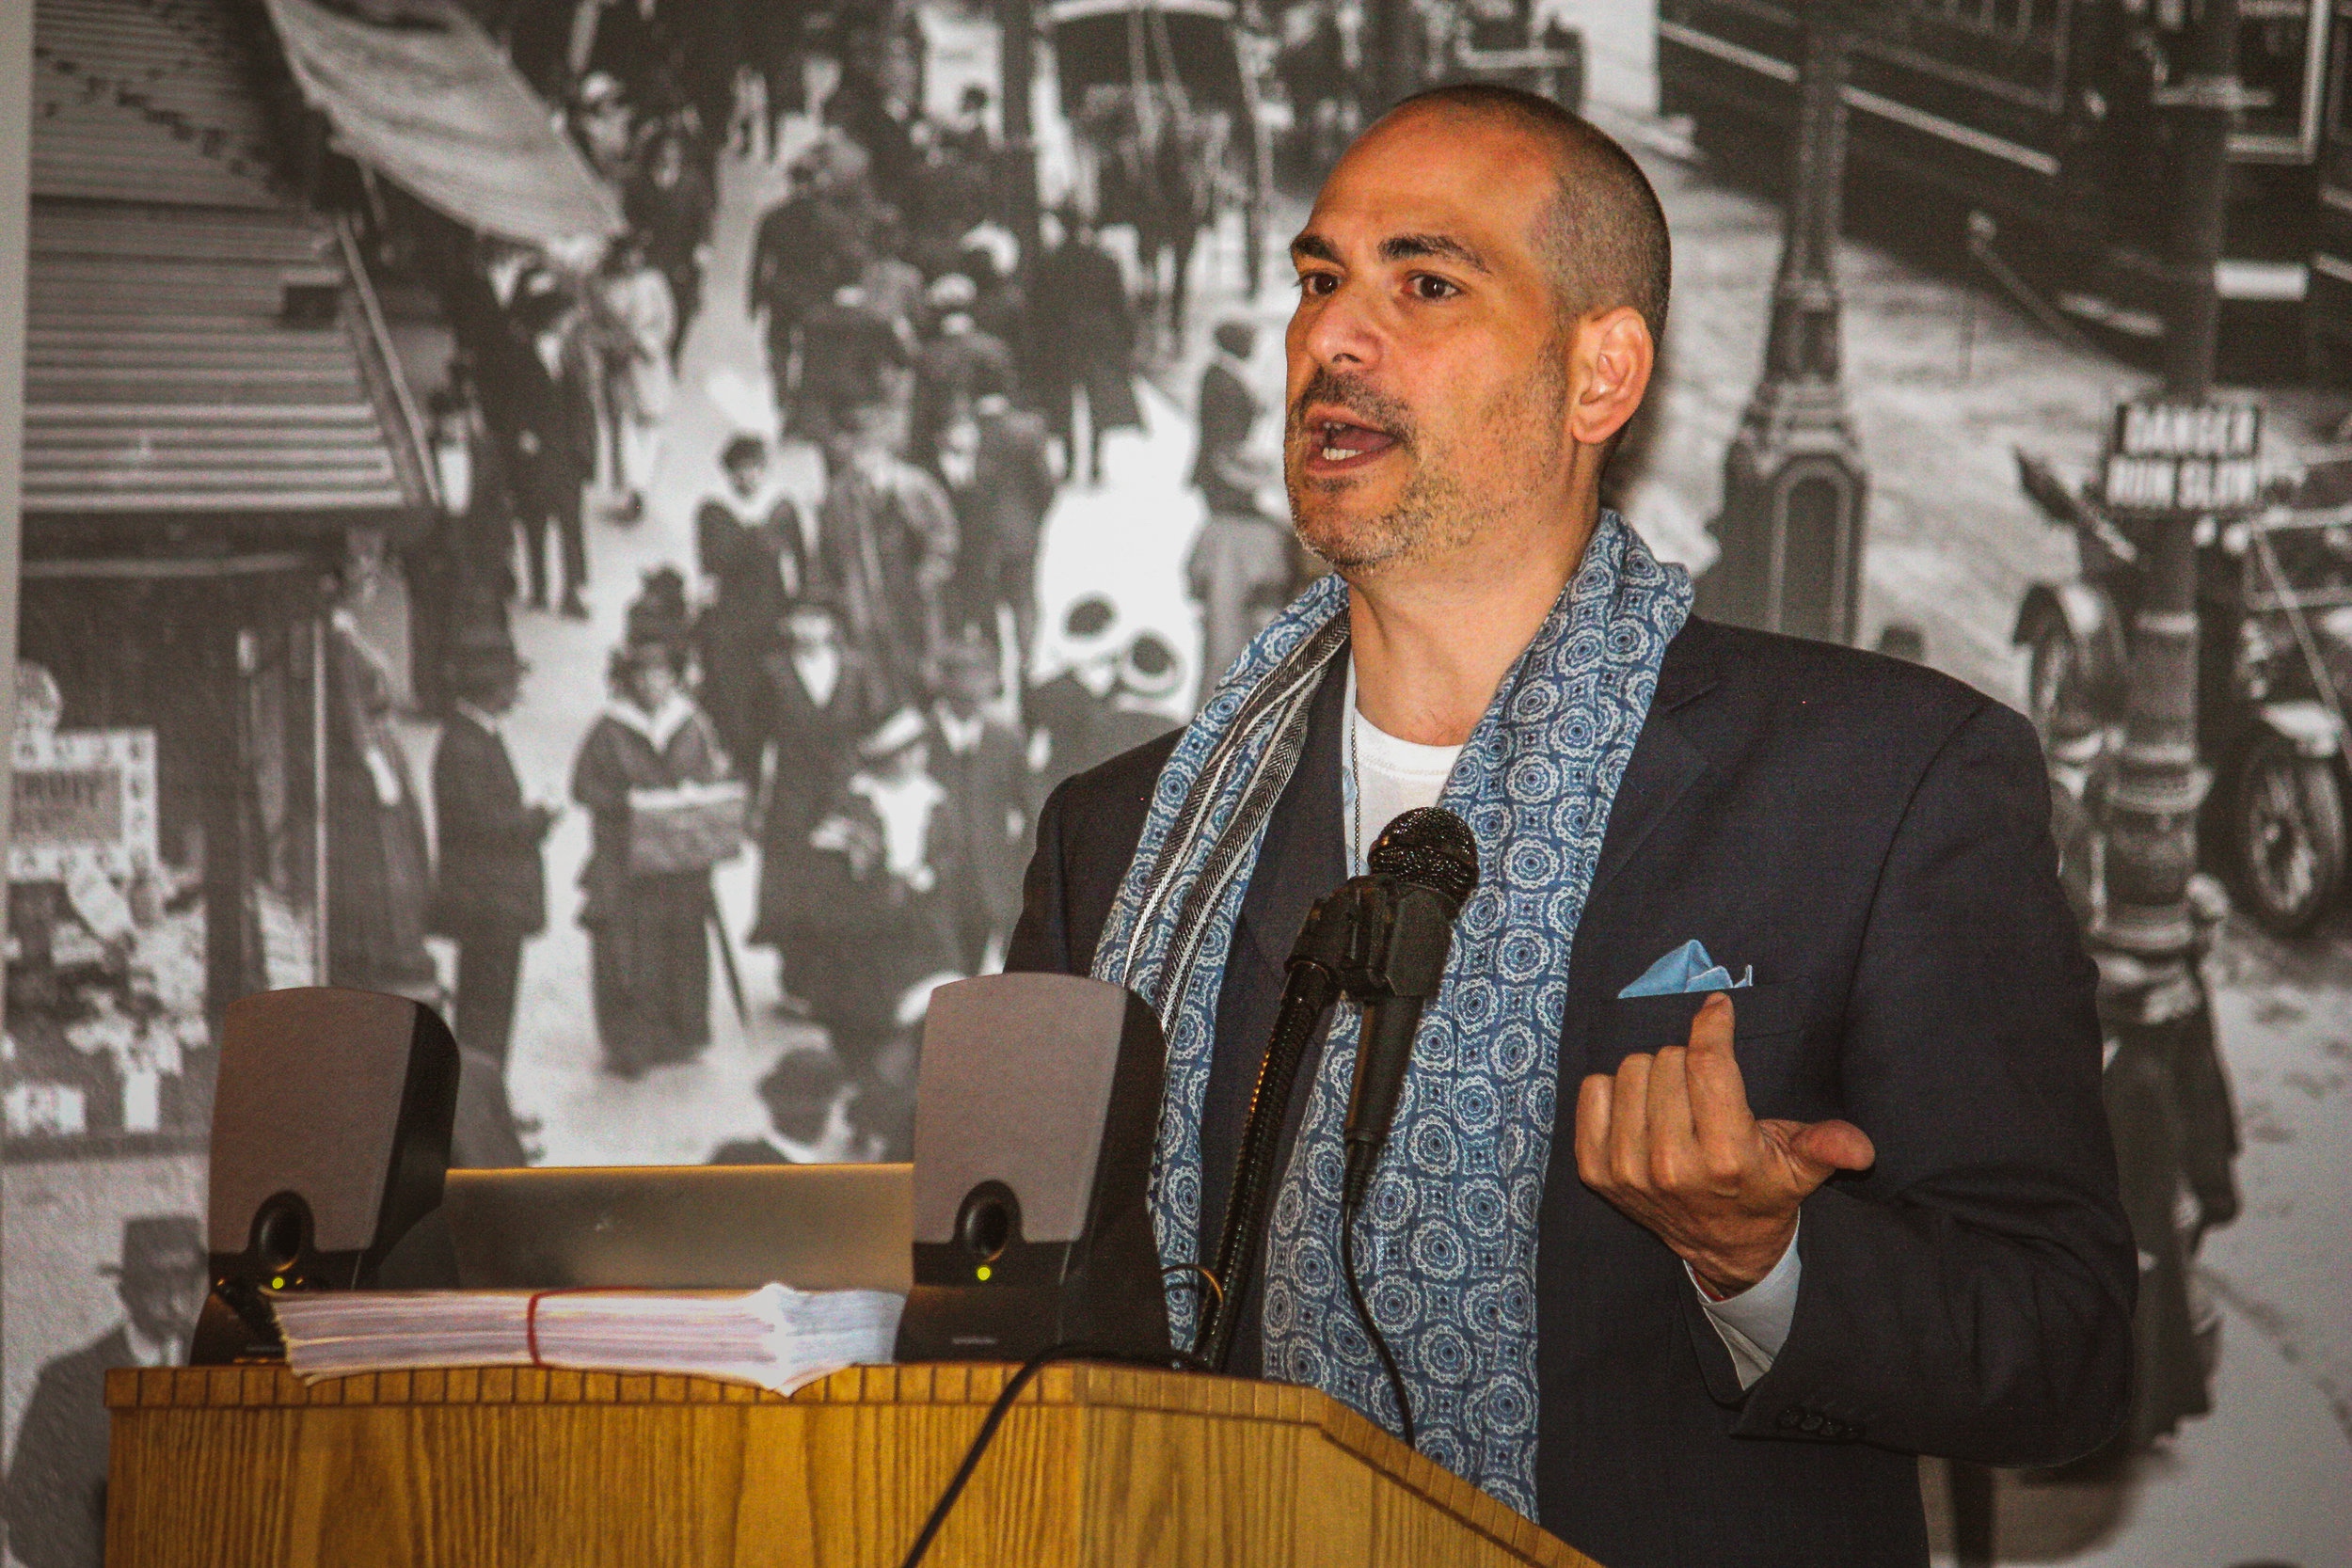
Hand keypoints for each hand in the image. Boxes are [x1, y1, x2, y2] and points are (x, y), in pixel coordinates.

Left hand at [1574, 993, 1875, 1295]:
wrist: (1720, 1247)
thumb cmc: (1761, 1189)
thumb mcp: (1801, 1168)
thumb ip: (1827, 1147)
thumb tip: (1860, 1148)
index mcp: (1726, 1157)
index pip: (1707, 1063)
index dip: (1712, 1025)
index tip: (1718, 1008)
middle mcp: (1671, 1165)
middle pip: (1666, 1059)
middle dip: (1687, 1062)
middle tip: (1703, 1089)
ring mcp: (1627, 1170)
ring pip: (1629, 1070)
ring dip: (1652, 1075)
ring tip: (1674, 1103)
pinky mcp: (1595, 1171)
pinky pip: (1592, 1091)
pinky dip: (1614, 1092)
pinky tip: (1640, 1114)